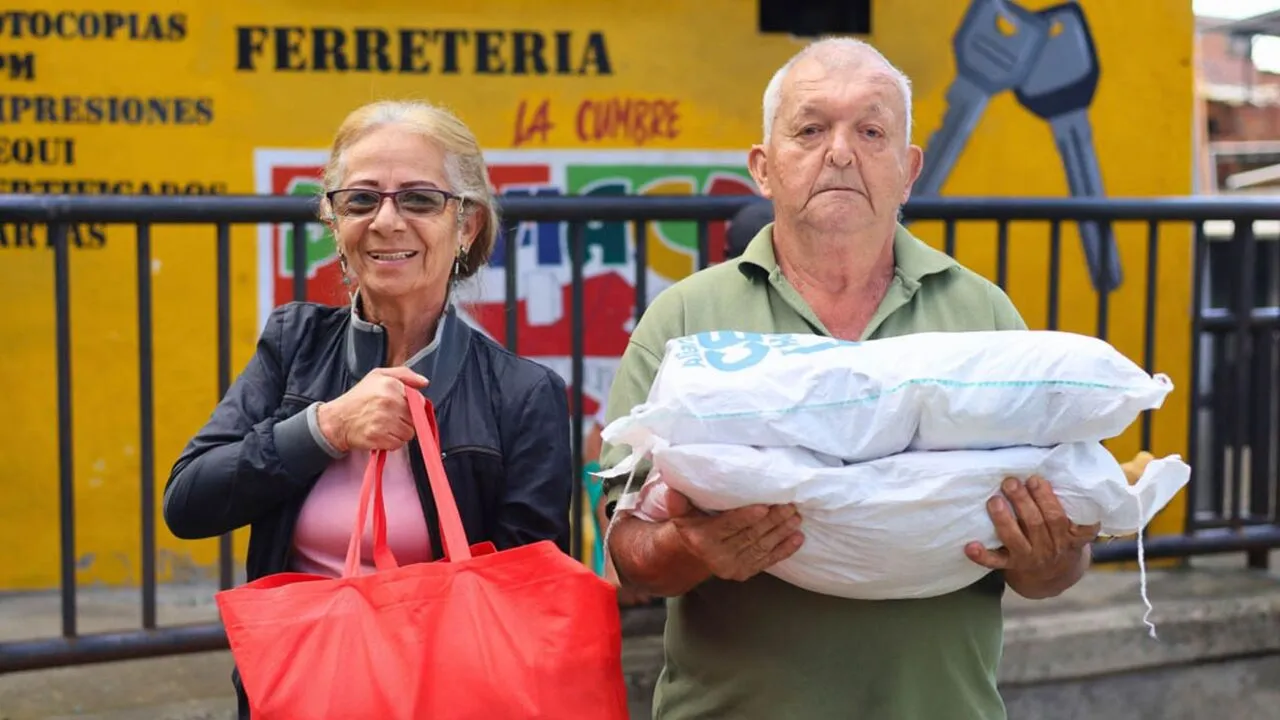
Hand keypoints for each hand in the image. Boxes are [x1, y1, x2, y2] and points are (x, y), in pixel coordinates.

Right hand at [316, 367, 428, 452]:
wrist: (336, 420)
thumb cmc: (358, 397)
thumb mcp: (378, 376)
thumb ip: (404, 374)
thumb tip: (424, 382)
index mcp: (391, 385)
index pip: (419, 401)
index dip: (413, 406)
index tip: (401, 407)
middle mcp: (388, 401)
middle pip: (415, 419)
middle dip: (406, 420)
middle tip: (390, 417)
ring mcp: (383, 420)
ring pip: (409, 433)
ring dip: (399, 433)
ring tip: (385, 425)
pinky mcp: (378, 437)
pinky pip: (398, 444)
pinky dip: (391, 442)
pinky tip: (381, 434)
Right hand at [666, 486, 803, 582]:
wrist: (693, 555)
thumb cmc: (692, 526)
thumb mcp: (681, 514)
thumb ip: (678, 503)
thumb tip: (672, 491)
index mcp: (703, 538)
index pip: (728, 526)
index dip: (746, 517)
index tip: (764, 507)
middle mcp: (718, 556)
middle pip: (749, 536)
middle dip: (772, 521)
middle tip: (789, 505)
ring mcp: (733, 567)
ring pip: (761, 547)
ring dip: (781, 533)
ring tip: (796, 517)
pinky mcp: (745, 573)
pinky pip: (767, 561)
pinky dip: (785, 550)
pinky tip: (798, 538)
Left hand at [965, 476, 1099, 579]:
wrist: (1054, 576)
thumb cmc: (1061, 539)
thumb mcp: (1075, 527)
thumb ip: (1070, 508)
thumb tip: (1055, 471)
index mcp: (1069, 536)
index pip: (1062, 517)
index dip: (1048, 498)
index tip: (1035, 479)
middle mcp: (1050, 548)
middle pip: (1037, 523)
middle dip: (1022, 500)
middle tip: (1010, 482)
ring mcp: (1030, 558)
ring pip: (1015, 539)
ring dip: (1003, 519)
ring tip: (994, 500)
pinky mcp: (1011, 565)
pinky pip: (996, 562)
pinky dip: (982, 555)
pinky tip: (971, 546)